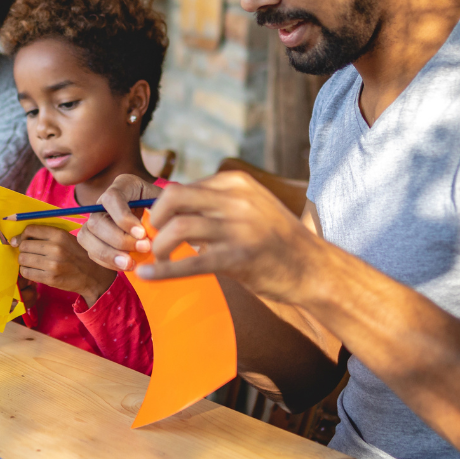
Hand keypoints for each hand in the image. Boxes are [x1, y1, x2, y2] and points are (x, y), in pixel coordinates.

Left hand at [11, 226, 116, 308]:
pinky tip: (34, 271)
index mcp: (59, 235)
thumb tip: (17, 239)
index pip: (30, 230)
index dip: (22, 235)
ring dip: (24, 261)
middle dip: (23, 250)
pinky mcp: (50, 278)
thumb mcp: (66, 238)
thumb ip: (46, 235)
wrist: (92, 275)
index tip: (21, 241)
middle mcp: (55, 248)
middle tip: (29, 253)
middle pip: (24, 245)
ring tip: (32, 263)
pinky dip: (27, 271)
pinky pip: (26, 272)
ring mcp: (52, 264)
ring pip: (23, 259)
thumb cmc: (77, 254)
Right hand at [76, 174, 161, 271]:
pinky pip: (91, 251)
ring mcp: (95, 220)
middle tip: (143, 249)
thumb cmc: (165, 210)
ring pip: (87, 237)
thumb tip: (158, 227)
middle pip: (96, 221)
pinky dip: (108, 262)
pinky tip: (126, 265)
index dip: (123, 218)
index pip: (111, 198)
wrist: (160, 220)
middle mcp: (103, 202)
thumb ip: (163, 211)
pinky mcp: (93, 238)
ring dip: (109, 254)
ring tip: (131, 264)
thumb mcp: (168, 204)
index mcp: (122, 186)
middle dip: (119, 239)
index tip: (142, 234)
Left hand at [126, 172, 326, 304]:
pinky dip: (163, 270)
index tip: (159, 224)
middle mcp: (236, 199)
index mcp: (236, 182)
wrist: (314, 269)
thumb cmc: (276, 240)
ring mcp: (238, 228)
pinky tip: (145, 275)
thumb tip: (172, 209)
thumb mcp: (250, 207)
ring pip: (178, 228)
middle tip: (152, 235)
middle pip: (174, 197)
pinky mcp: (239, 258)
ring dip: (159, 245)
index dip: (165, 207)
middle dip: (155, 217)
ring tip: (158, 257)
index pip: (184, 186)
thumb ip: (215, 203)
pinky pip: (191, 263)